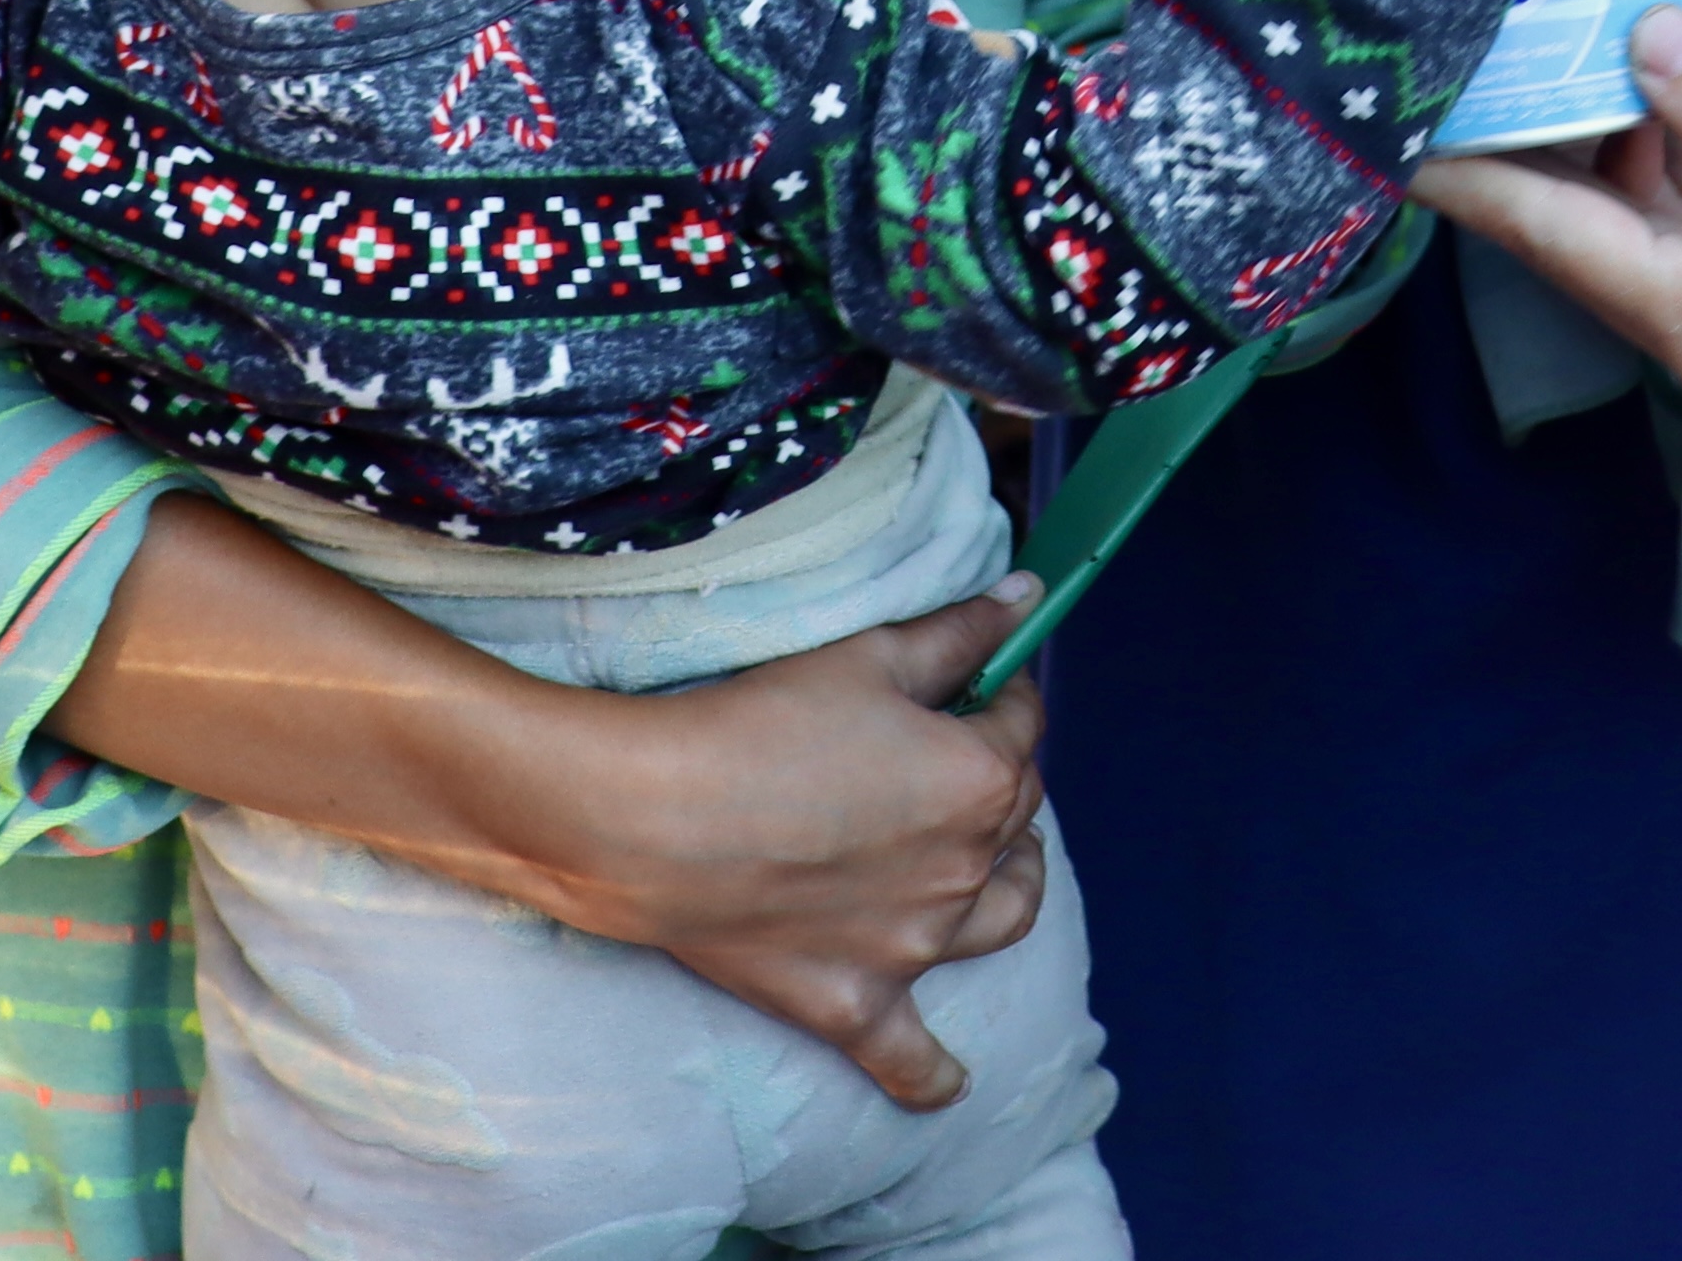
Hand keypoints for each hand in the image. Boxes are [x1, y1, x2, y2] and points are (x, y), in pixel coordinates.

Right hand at [461, 585, 1057, 1109]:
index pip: (1020, 727)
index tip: (974, 681)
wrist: (654, 819)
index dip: (999, 695)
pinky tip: (947, 1084)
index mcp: (980, 778)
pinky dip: (933, 1074)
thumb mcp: (866, 657)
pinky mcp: (855, 1002)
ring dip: (1006, 887)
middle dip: (994, 778)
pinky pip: (912, 1059)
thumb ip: (959, 632)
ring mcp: (915, 946)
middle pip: (1014, 818)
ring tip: (985, 865)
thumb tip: (1028, 597)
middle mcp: (966, 868)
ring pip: (1002, 919)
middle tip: (945, 756)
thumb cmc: (758, 724)